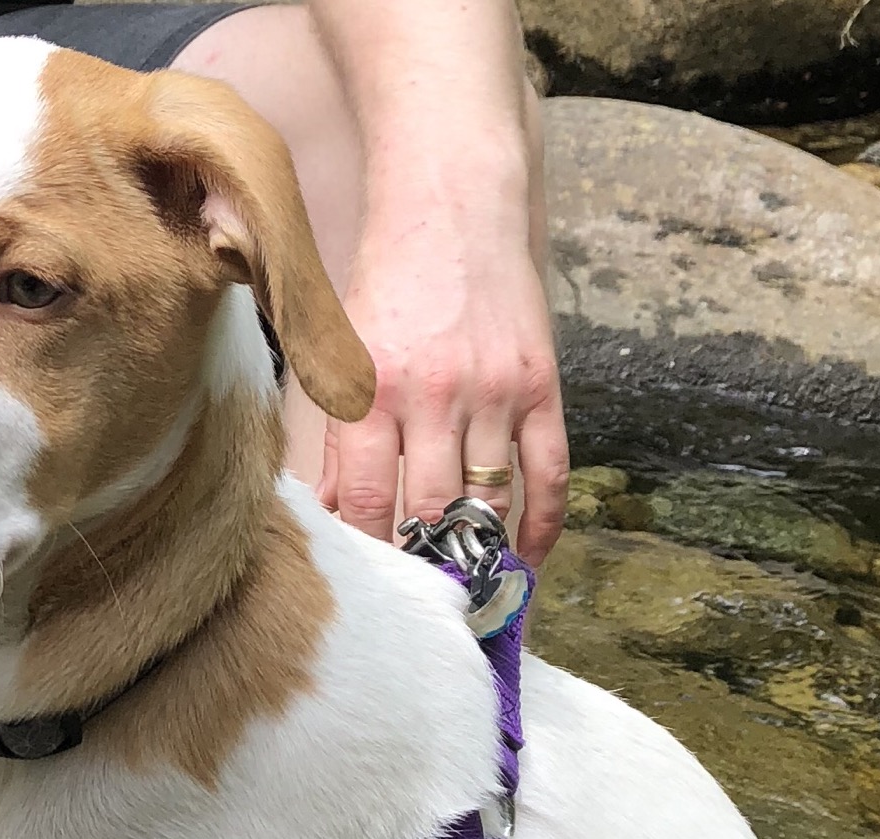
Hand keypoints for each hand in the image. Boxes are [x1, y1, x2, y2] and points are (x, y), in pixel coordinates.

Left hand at [320, 221, 568, 566]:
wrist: (452, 203)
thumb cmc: (388, 283)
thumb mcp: (344, 352)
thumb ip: (336, 437)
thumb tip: (331, 515)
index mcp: (373, 389)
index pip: (366, 500)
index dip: (369, 553)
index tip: (370, 585)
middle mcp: (434, 395)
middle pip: (429, 510)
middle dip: (421, 560)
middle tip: (415, 594)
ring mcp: (493, 392)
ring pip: (486, 501)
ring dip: (476, 549)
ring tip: (462, 582)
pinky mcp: (540, 386)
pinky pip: (547, 475)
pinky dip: (539, 526)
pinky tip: (524, 559)